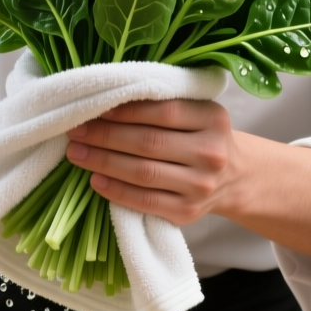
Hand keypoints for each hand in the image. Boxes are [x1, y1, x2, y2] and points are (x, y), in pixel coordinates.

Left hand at [65, 99, 240, 226]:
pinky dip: (116, 191)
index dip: (125, 110)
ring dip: (103, 162)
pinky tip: (96, 180)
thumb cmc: (202, 136)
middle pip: (149, 143)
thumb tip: (107, 98)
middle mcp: (210, 152)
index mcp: (213, 118)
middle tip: (75, 130)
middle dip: (105, 136)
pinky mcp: (187, 211)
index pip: (164, 111)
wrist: (235, 177)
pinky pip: (145, 202)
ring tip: (77, 153)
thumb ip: (163, 104)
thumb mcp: (197, 112)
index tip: (94, 107)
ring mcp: (201, 185)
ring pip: (143, 173)